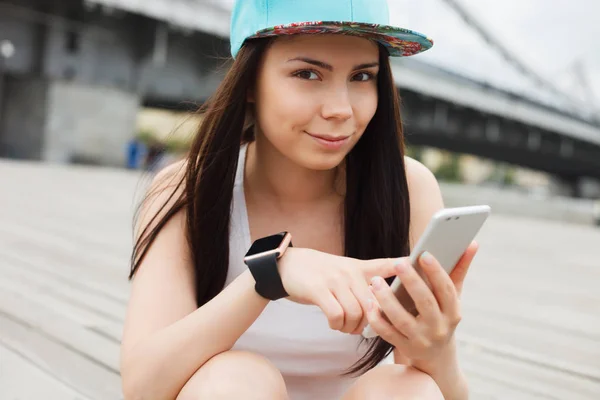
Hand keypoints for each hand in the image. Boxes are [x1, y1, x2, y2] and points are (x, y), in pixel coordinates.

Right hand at [278, 247, 401, 333]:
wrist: (287, 265)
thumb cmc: (318, 273)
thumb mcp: (343, 269)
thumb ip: (362, 283)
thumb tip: (378, 307)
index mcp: (359, 267)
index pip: (387, 264)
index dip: (405, 265)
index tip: (421, 265)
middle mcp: (349, 272)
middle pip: (373, 304)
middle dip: (369, 322)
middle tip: (360, 327)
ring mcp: (334, 280)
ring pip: (356, 313)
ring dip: (351, 327)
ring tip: (345, 326)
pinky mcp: (318, 290)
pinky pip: (337, 315)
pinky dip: (337, 325)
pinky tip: (333, 323)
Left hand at [365, 241, 478, 361]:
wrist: (436, 357)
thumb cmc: (442, 316)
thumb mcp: (452, 298)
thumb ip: (459, 270)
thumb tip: (472, 242)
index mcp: (453, 312)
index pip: (446, 290)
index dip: (436, 272)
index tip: (424, 254)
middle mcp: (439, 328)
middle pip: (425, 303)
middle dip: (411, 282)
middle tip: (398, 263)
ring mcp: (420, 340)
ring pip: (401, 319)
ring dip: (387, 299)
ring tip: (375, 281)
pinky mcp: (404, 347)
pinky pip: (386, 332)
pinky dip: (376, 318)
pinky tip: (369, 302)